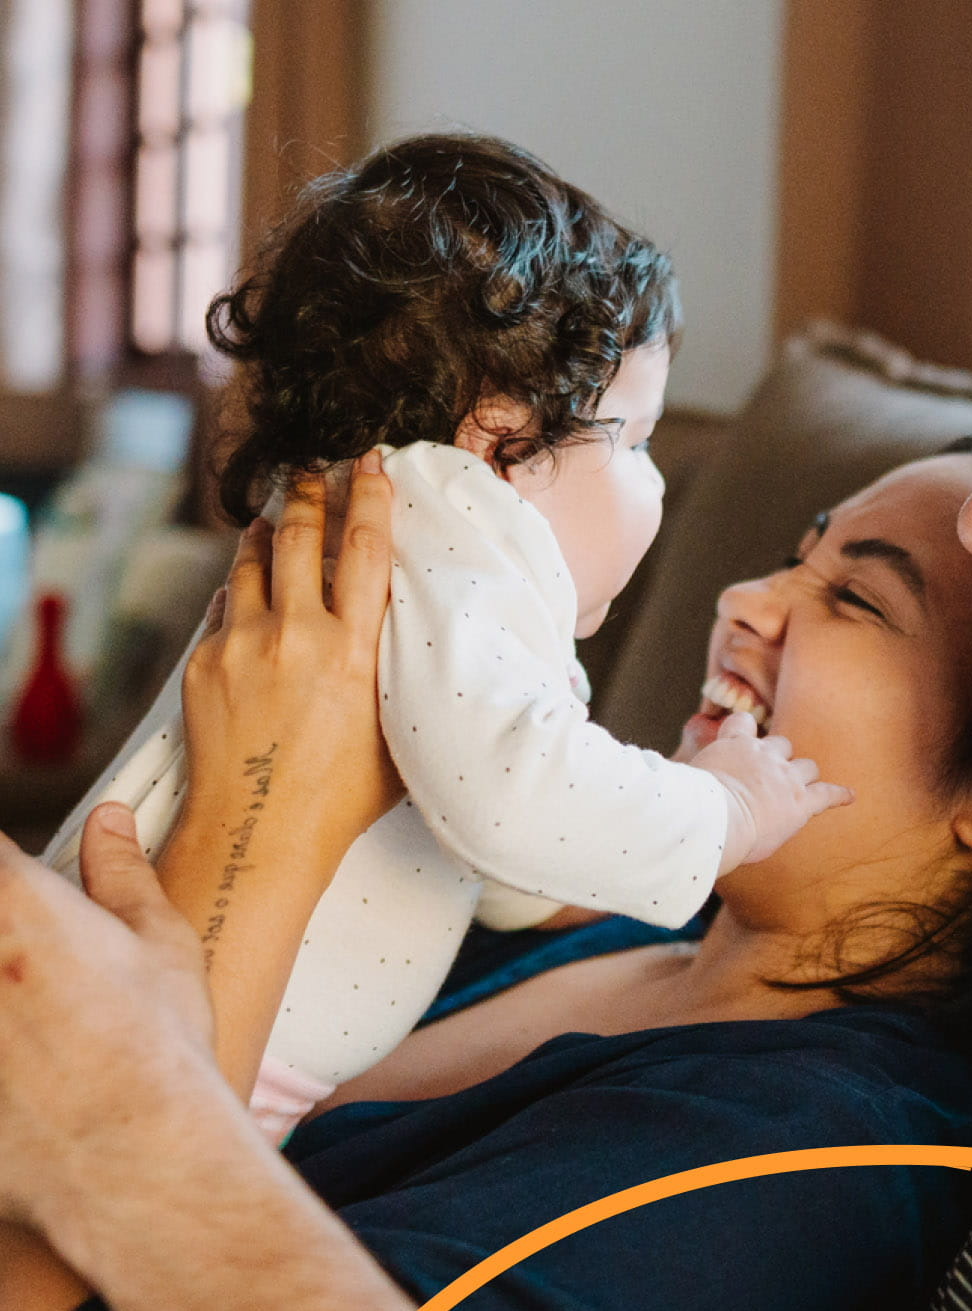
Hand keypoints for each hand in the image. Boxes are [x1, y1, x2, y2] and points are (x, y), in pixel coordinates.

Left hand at [0, 805, 219, 1230]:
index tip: (20, 894)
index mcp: (12, 901)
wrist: (132, 1158)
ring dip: (0, 995)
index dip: (8, 872)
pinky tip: (19, 1067)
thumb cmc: (154, 1056)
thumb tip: (110, 826)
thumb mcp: (161, 948)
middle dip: (5, 945)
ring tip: (28, 1027)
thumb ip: (123, 875)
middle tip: (33, 976)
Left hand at [179, 455, 401, 877]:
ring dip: (267, 532)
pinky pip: (224, 606)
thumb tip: (412, 638)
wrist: (258, 831)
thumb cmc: (343, 796)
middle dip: (309, 491)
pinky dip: (240, 589)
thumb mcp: (396, 729)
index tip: (370, 461)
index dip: (370, 495)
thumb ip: (399, 673)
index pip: (367, 548)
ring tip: (275, 517)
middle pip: (301, 534)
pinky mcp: (203, 663)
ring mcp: (242, 645)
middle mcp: (296, 635)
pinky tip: (248, 587)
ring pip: (252, 561)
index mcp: (354, 650)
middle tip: (315, 468)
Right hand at [690, 712, 852, 869]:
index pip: (742, 722)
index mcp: (734, 744)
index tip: (741, 739)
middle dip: (778, 758)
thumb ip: (683, 770)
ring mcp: (787, 777)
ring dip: (803, 776)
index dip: (743, 731)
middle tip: (769, 778)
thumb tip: (656, 772)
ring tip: (798, 791)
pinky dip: (838, 795)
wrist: (716, 819)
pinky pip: (827, 794)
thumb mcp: (682, 777)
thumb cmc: (691, 804)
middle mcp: (765, 755)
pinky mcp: (802, 801)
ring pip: (806, 766)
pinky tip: (849, 797)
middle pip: (781, 745)